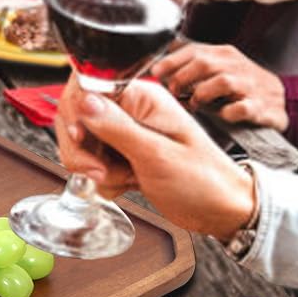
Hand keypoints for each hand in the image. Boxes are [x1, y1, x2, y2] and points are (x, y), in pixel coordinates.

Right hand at [54, 77, 256, 240]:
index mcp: (142, 98)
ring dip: (93, 168)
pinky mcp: (122, 154)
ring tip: (122, 177)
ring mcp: (125, 133)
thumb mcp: (158, 155)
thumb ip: (118, 128)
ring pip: (81, 143)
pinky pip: (93, 163)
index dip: (76, 112)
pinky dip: (102, 180)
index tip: (80, 138)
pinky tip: (127, 184)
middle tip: (101, 170)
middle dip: (81, 149)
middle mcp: (131, 111)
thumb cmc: (204, 181)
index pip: (88, 86)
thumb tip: (85, 101)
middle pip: (77, 117)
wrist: (220, 210)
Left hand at [155, 42, 287, 130]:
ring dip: (203, 94)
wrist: (280, 99)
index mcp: (223, 55)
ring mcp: (251, 86)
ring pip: (223, 82)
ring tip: (196, 104)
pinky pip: (242, 108)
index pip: (194, 50)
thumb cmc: (240, 86)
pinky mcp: (262, 107)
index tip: (156, 72)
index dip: (172, 61)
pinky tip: (222, 115)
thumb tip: (157, 65)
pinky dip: (229, 112)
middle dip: (183, 78)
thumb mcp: (216, 69)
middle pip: (205, 64)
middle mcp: (237, 66)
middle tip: (174, 91)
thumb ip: (190, 65)